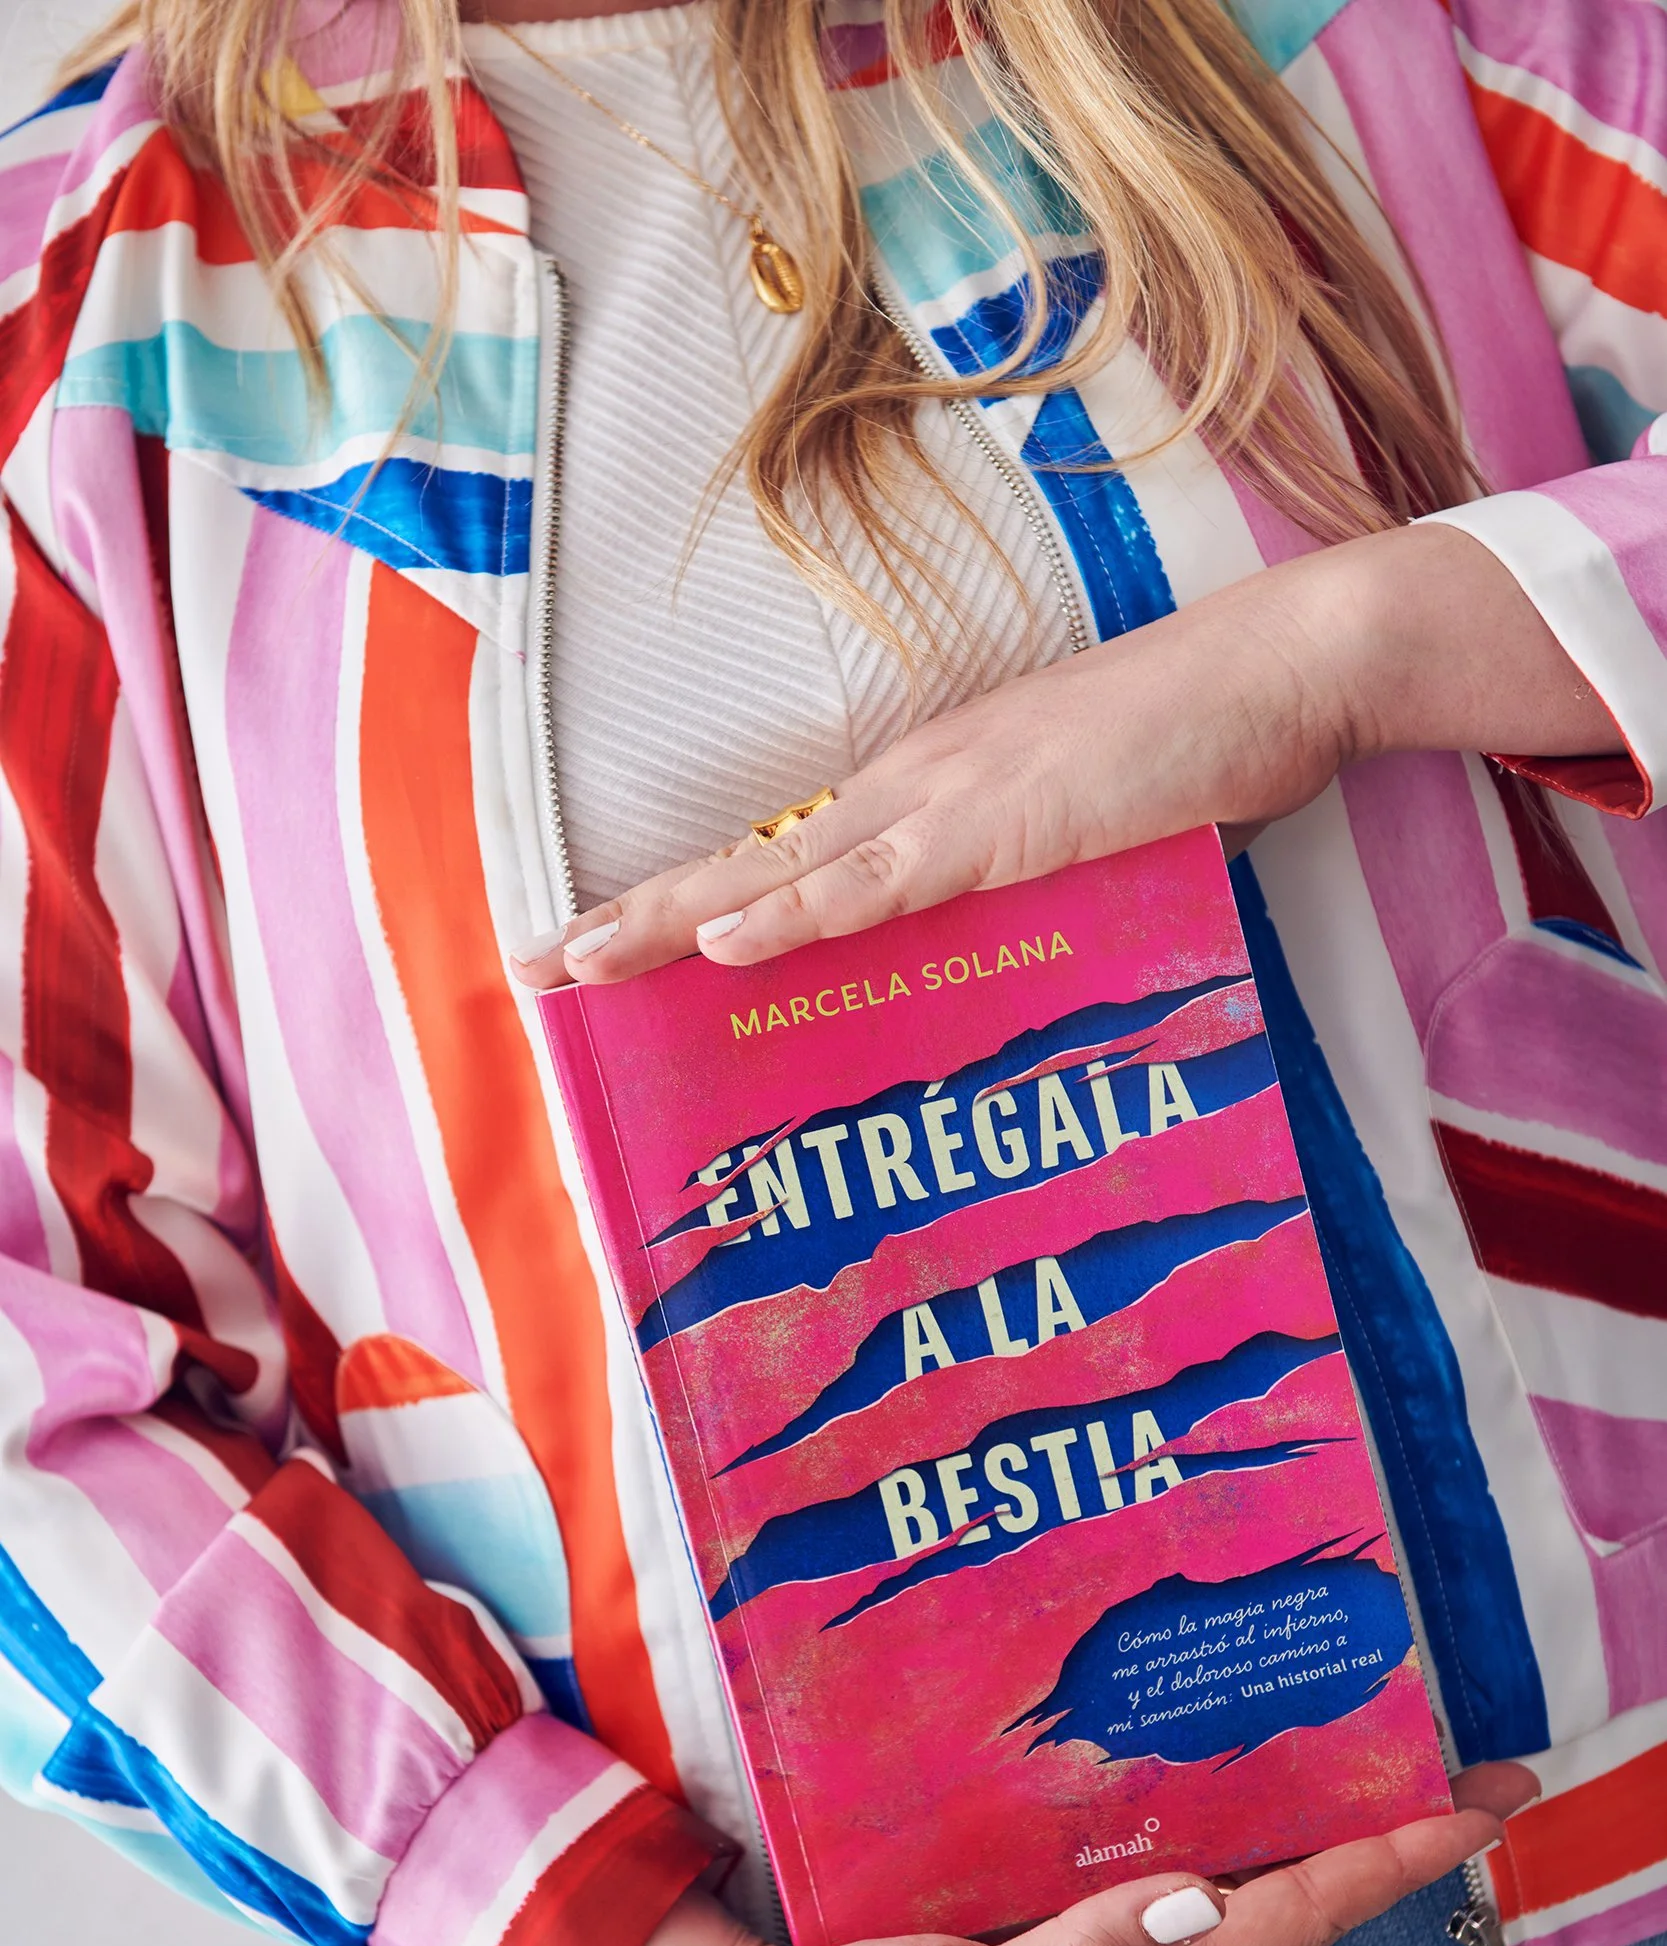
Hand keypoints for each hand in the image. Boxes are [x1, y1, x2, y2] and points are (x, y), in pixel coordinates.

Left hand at [515, 524, 1618, 989]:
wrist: (1276, 668)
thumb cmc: (1190, 749)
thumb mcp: (1081, 832)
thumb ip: (1019, 886)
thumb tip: (983, 952)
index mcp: (924, 791)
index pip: (785, 859)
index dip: (688, 905)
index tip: (604, 946)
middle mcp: (910, 786)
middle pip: (746, 860)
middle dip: (633, 916)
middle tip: (532, 964)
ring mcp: (949, 798)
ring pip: (783, 872)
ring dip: (670, 920)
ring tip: (576, 965)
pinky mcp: (1003, 819)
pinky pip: (884, 879)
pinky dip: (803, 912)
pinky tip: (725, 941)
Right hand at [585, 1762, 1535, 1945]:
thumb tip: (1203, 1896)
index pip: (1302, 1920)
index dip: (1395, 1858)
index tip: (1482, 1798)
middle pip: (1299, 1897)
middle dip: (1385, 1832)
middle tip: (1458, 1751)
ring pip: (1245, 1876)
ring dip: (1313, 1816)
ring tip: (1365, 1737)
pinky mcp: (1065, 1929)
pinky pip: (1176, 1863)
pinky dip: (1221, 1813)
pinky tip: (1217, 1759)